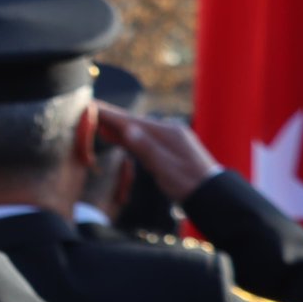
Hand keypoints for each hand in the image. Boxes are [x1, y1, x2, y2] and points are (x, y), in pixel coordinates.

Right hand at [96, 105, 220, 202]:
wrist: (212, 194)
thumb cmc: (188, 182)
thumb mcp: (165, 167)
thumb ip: (146, 148)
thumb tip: (128, 129)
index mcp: (167, 133)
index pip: (132, 121)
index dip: (110, 115)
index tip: (92, 107)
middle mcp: (169, 131)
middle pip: (134, 123)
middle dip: (112, 120)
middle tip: (90, 114)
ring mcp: (171, 138)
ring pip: (140, 131)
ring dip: (120, 129)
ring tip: (100, 126)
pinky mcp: (172, 148)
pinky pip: (146, 139)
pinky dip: (131, 138)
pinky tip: (122, 139)